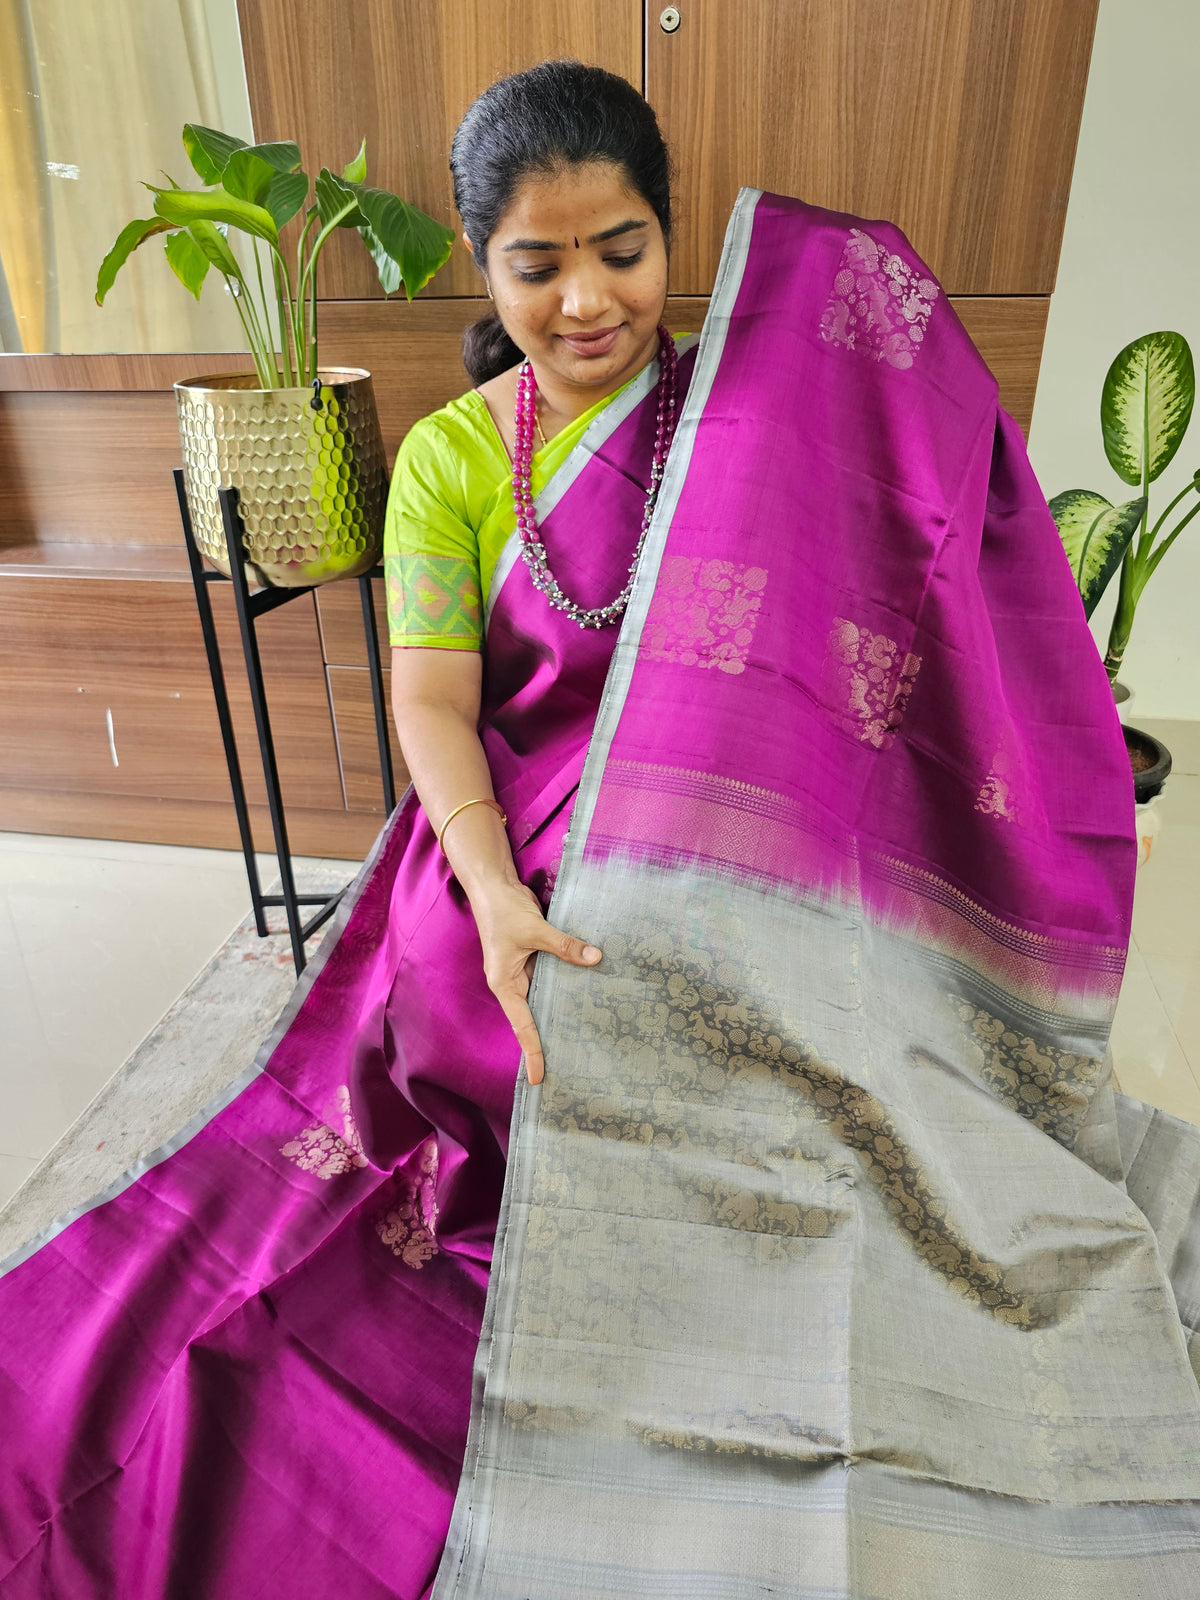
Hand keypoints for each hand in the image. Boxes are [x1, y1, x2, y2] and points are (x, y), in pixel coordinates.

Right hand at [471, 880, 601, 1084]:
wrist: (493, 885)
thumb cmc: (504, 911)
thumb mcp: (536, 930)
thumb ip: (564, 946)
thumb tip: (595, 958)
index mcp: (504, 984)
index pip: (522, 1026)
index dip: (532, 1052)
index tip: (538, 1078)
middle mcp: (512, 982)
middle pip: (531, 1018)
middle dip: (546, 1041)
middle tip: (567, 1067)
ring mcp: (522, 970)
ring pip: (543, 998)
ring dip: (558, 1013)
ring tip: (580, 1038)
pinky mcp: (531, 957)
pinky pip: (550, 978)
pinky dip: (564, 986)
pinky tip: (583, 994)